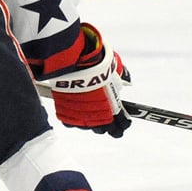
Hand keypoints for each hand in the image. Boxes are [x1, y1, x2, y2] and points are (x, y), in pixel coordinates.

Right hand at [41, 23, 130, 137]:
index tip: (124, 124)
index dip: (123, 125)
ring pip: (86, 126)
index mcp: (112, 108)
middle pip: (102, 128)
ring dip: (89, 122)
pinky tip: (75, 112)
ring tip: (89, 114)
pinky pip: (70, 122)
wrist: (76, 62)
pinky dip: (73, 119)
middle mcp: (97, 115)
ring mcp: (80, 114)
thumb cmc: (97, 65)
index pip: (121, 124)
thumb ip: (120, 80)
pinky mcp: (64, 111)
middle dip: (105, 125)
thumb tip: (126, 79)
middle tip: (105, 119)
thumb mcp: (114, 71)